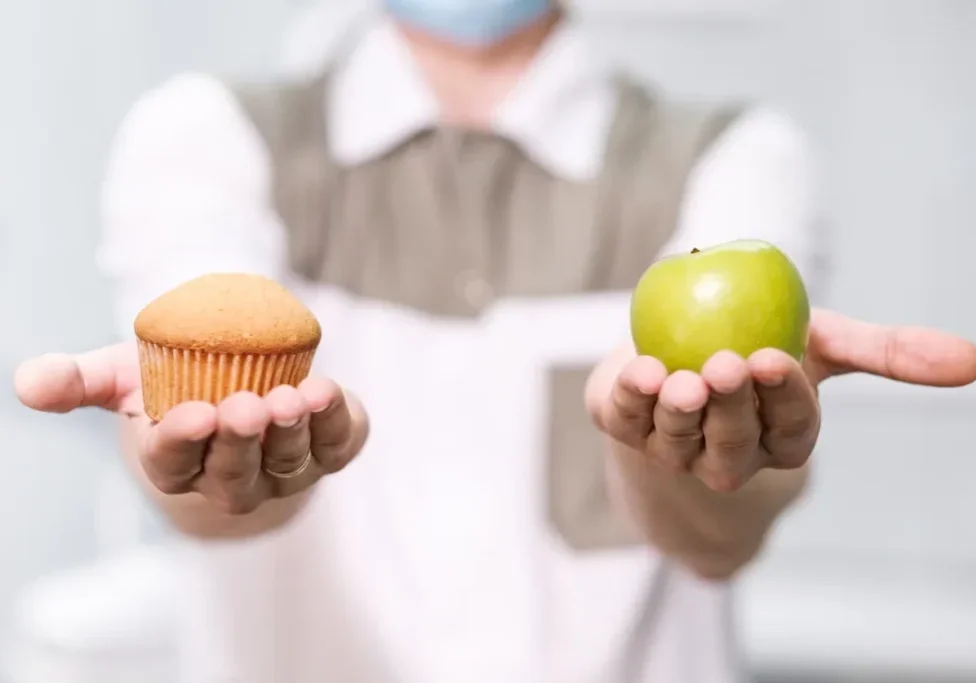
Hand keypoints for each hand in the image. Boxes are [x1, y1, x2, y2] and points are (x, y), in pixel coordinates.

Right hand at [14, 343, 367, 513]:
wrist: (248, 384)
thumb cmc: (180, 386)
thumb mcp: (127, 376)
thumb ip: (79, 381)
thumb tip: (27, 382)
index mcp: (179, 464)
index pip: (173, 465)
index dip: (181, 443)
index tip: (190, 415)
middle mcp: (233, 479)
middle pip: (233, 474)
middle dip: (240, 443)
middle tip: (244, 407)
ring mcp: (285, 470)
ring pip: (287, 463)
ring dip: (291, 432)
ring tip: (292, 397)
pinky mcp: (329, 449)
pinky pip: (336, 444)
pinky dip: (335, 420)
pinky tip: (327, 392)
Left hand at [588, 309, 975, 491]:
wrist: (684, 349)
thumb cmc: (761, 345)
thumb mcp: (823, 343)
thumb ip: (884, 350)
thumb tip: (974, 361)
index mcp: (780, 436)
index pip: (790, 428)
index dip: (784, 399)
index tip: (774, 359)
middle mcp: (729, 454)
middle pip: (734, 442)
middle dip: (732, 409)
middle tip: (727, 366)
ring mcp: (673, 447)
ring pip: (679, 441)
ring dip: (679, 412)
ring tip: (679, 377)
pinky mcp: (625, 426)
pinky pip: (624, 418)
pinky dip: (628, 399)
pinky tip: (638, 372)